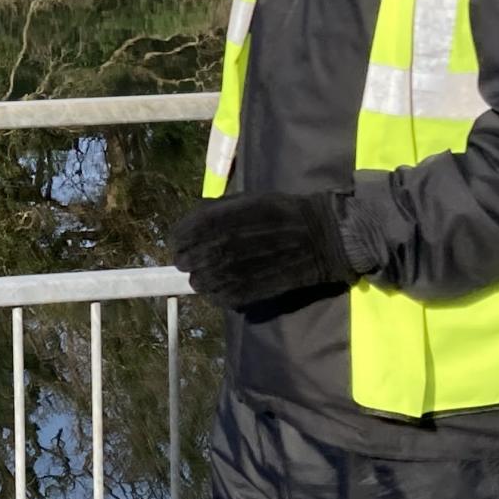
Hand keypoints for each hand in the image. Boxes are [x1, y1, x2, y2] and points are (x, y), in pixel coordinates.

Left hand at [170, 189, 358, 310]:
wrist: (319, 237)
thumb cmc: (283, 212)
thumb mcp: (246, 199)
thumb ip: (215, 210)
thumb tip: (193, 220)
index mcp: (216, 222)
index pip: (180, 236)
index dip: (179, 239)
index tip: (184, 241)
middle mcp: (218, 248)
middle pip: (184, 261)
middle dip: (189, 258)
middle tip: (199, 257)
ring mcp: (231, 273)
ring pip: (198, 283)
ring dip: (203, 277)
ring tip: (214, 273)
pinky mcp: (246, 293)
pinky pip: (218, 298)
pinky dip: (218, 293)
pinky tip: (228, 285)